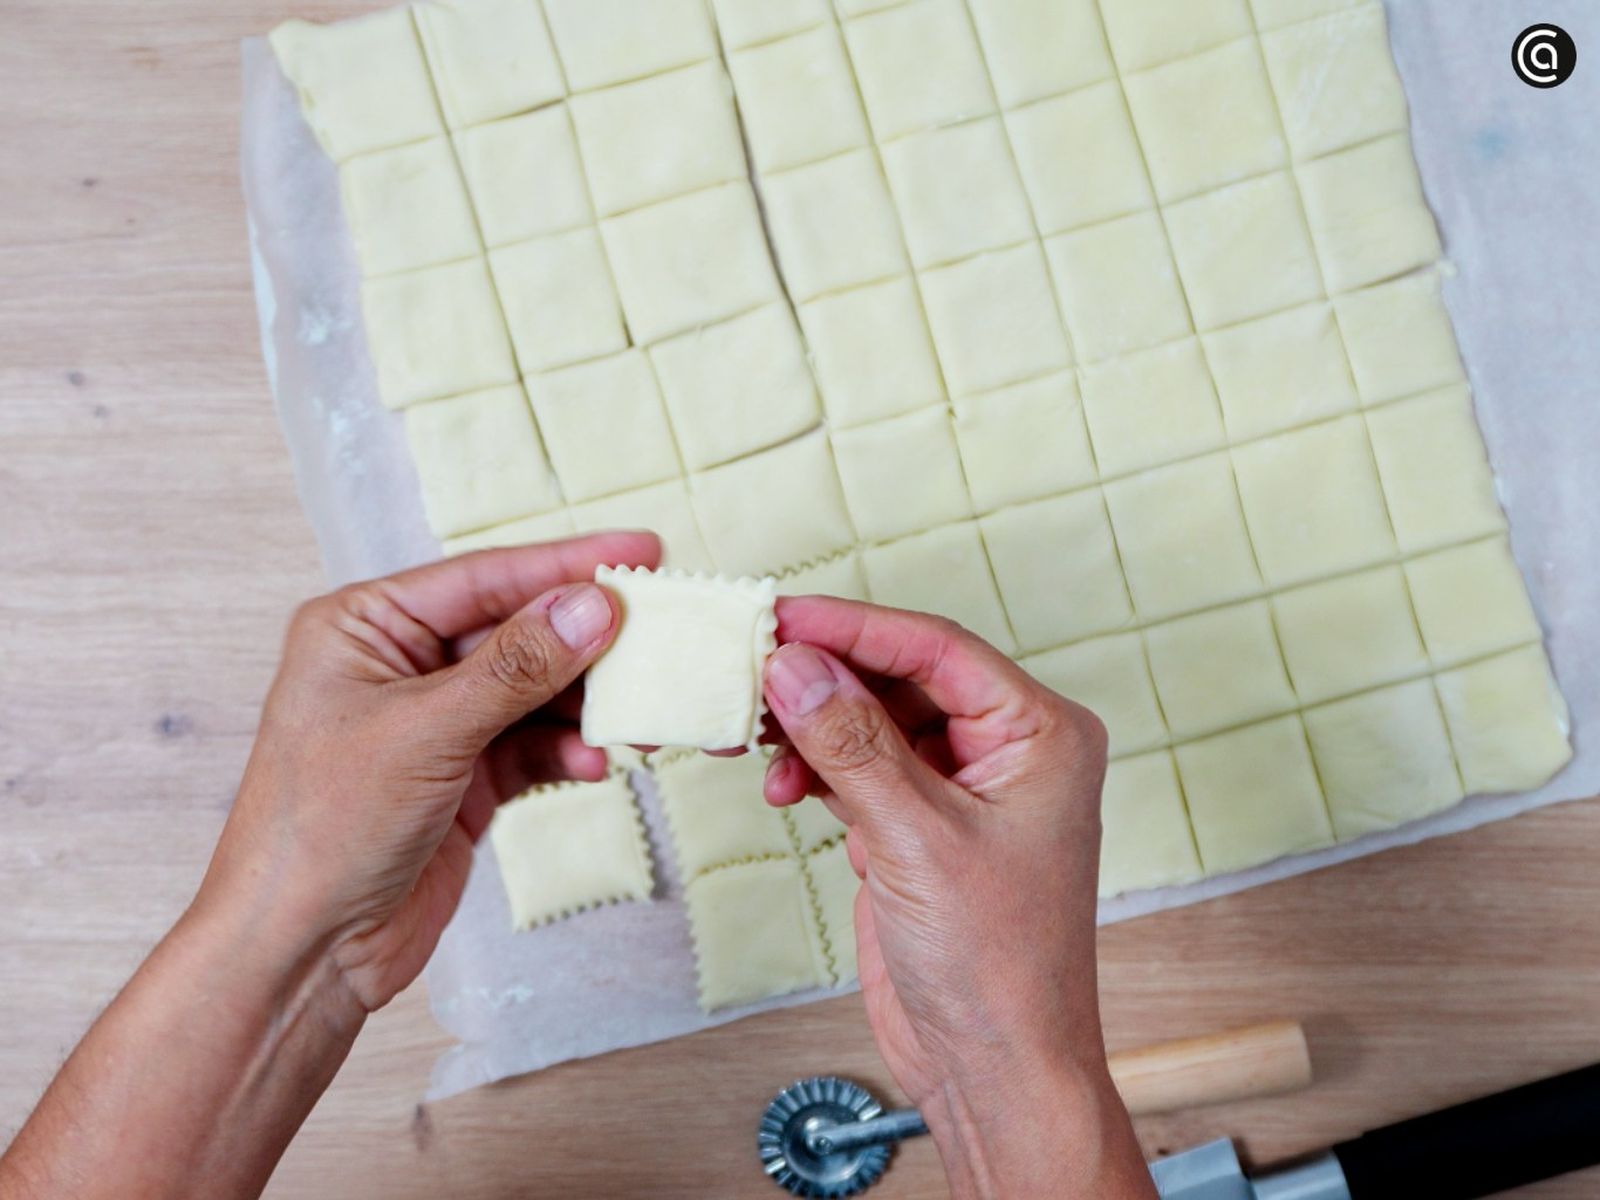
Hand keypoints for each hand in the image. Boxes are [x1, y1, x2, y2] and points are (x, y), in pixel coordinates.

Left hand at [202, 531, 658, 1011]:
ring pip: (535, 692)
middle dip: (587, 641)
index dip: (565, 564)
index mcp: (365, 626)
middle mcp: (401, 666)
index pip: (483, 577)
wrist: (302, 954)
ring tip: (637, 717)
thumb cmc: (322, 830)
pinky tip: (594, 765)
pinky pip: (533, 747)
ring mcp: (436, 724)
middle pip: (518, 631)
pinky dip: (567, 753)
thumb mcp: (425, 734)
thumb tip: (594, 605)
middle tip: (659, 636)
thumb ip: (516, 667)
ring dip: (586, 706)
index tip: (640, 550)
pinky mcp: (464, 779)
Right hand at [761, 599, 1153, 1199]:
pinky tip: (779, 781)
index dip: (854, 627)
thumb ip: (851, 744)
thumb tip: (794, 664)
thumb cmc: (997, 965)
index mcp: (1039, 734)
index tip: (782, 616)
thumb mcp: (915, 841)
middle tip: (750, 667)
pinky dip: (813, 767)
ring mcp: (958, 788)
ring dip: (810, 724)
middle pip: (899, 677)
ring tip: (752, 733)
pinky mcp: (917, 825)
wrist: (994, 1068)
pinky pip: (857, 767)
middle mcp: (1004, 750)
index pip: (937, 648)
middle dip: (824, 675)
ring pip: (871, 721)